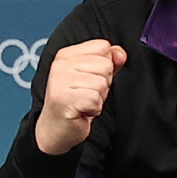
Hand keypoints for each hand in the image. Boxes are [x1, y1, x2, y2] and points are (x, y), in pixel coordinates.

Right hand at [35, 40, 126, 155]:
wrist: (56, 130)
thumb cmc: (75, 104)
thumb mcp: (94, 78)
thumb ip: (109, 62)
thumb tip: (120, 53)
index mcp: (67, 55)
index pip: (103, 46)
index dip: (105, 66)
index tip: (90, 81)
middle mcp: (61, 64)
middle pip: (105, 65)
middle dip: (103, 84)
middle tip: (86, 94)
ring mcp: (60, 80)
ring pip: (101, 83)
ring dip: (98, 98)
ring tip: (83, 103)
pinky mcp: (63, 98)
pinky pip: (95, 99)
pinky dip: (94, 109)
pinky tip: (81, 111)